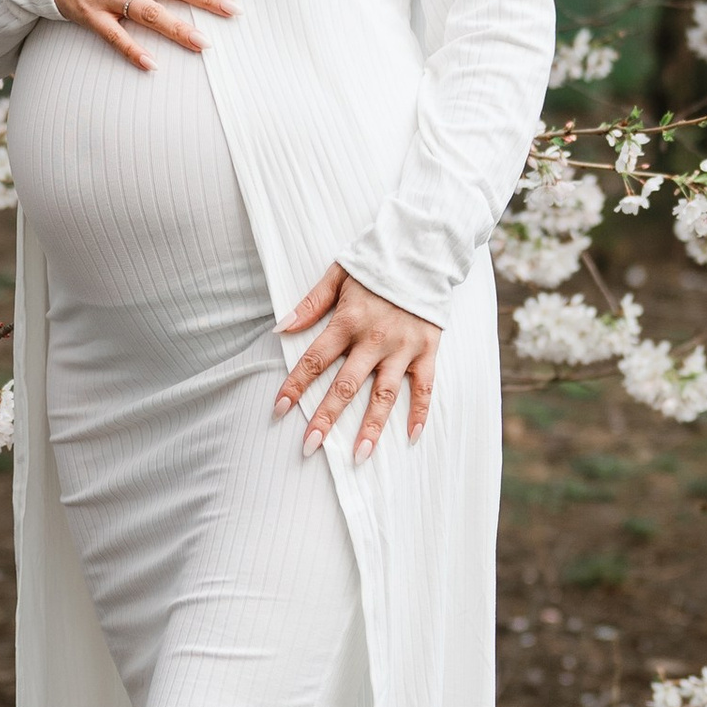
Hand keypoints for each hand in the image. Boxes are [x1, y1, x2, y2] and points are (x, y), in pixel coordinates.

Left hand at [274, 263, 439, 462]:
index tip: (278, 410)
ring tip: (358, 455)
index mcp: (349, 320)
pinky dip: (421, 413)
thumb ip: (310, 304)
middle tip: (310, 446)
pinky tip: (412, 438)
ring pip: (385, 395)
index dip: (294, 386)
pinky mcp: (428, 350)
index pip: (314, 359)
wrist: (423, 250)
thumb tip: (280, 328)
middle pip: (346, 385)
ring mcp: (404, 347)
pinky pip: (425, 387)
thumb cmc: (375, 264)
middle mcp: (375, 339)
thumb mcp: (338, 275)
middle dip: (325, 417)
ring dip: (372, 427)